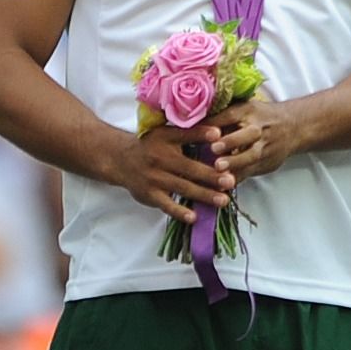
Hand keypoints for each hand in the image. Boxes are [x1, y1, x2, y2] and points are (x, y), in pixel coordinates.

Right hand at [112, 119, 233, 220]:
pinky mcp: (149, 194)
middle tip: (231, 181)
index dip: (201, 135)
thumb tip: (219, 131)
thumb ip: (190, 133)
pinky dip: (179, 212)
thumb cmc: (151, 145)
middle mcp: (159, 158)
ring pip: (182, 187)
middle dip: (211, 175)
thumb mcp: (166, 133)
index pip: (185, 135)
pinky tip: (194, 217)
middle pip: (189, 168)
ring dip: (204, 195)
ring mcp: (154, 178)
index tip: (219, 135)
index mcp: (165, 139)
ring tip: (223, 200)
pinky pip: (166, 205)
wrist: (119, 159)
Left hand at [201, 90, 315, 185]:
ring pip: (251, 155)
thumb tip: (189, 120)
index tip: (200, 129)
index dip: (217, 122)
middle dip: (231, 141)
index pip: (232, 115)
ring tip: (219, 168)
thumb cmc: (259, 117)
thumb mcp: (245, 108)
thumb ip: (222, 115)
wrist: (295, 127)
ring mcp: (266, 146)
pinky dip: (239, 177)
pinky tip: (225, 184)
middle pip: (247, 134)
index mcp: (249, 111)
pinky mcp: (268, 162)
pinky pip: (252, 171)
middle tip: (214, 148)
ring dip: (235, 162)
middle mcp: (259, 128)